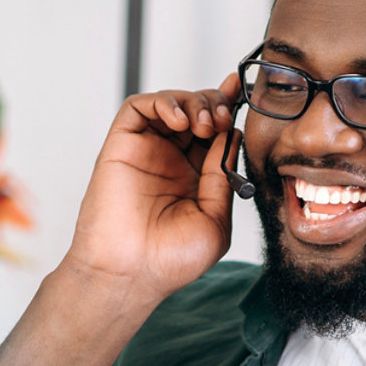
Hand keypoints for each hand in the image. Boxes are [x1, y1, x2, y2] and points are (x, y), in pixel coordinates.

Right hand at [63, 74, 241, 302]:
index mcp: (193, 177)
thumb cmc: (170, 261)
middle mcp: (169, 160)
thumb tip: (231, 136)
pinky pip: (138, 107)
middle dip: (214, 103)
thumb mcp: (216, 220)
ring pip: (170, 103)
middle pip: (195, 110)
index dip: (228, 108)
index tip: (243, 91)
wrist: (131, 274)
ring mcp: (145, 151)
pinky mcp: (121, 145)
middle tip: (222, 118)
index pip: (213, 132)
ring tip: (203, 124)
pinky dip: (162, 102)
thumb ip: (222, 176)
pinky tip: (179, 121)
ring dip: (192, 102)